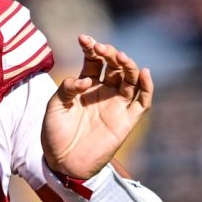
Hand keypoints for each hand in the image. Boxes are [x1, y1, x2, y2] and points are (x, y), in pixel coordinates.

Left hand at [41, 35, 153, 178]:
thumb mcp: (54, 107)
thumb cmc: (55, 133)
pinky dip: (147, 87)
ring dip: (128, 66)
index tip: (83, 38)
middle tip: (101, 48)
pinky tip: (143, 73)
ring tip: (120, 57)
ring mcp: (116, 105)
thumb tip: (85, 80)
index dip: (91, 48)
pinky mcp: (127, 120)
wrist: (62, 162)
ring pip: (130, 79)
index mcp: (85, 85)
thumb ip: (66, 90)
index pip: (94, 61)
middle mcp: (103, 92)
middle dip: (110, 54)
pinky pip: (142, 101)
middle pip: (114, 66)